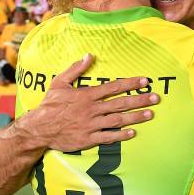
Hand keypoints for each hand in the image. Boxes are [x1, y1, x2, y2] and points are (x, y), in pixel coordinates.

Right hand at [25, 54, 159, 151]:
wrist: (39, 129)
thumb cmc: (50, 105)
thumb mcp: (59, 83)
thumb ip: (75, 69)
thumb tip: (89, 55)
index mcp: (87, 95)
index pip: (113, 87)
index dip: (131, 83)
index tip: (145, 81)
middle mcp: (92, 109)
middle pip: (120, 103)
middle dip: (140, 100)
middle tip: (155, 98)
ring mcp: (91, 125)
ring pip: (118, 120)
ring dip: (135, 117)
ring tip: (150, 114)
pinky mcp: (88, 139)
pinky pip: (108, 137)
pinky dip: (121, 135)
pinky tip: (133, 133)